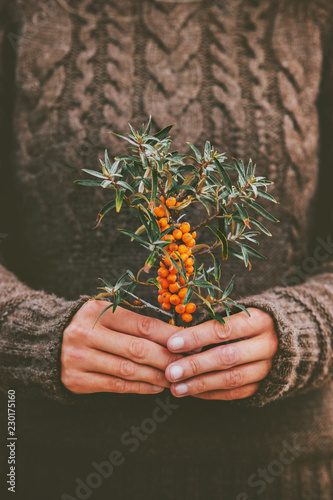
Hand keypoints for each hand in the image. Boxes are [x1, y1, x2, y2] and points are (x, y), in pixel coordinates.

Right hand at [61, 300, 181, 394]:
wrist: (49, 343)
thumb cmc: (91, 326)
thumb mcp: (108, 315)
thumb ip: (137, 323)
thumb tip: (177, 337)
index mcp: (97, 310)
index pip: (143, 325)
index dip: (170, 336)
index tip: (190, 344)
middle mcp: (85, 333)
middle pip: (137, 349)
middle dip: (167, 359)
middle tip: (187, 365)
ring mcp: (78, 357)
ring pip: (128, 370)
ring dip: (156, 376)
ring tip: (174, 377)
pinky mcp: (76, 380)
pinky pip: (116, 385)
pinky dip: (140, 387)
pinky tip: (155, 387)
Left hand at [165, 307, 277, 399]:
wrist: (285, 338)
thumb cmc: (248, 322)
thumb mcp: (238, 313)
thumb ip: (213, 323)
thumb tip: (177, 336)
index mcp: (259, 320)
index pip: (224, 329)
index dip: (197, 337)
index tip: (172, 344)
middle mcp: (267, 344)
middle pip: (228, 356)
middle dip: (196, 365)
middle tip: (171, 372)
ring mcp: (268, 367)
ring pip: (232, 378)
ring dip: (201, 384)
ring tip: (176, 387)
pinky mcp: (264, 385)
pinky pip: (235, 393)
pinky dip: (212, 393)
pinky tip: (192, 392)